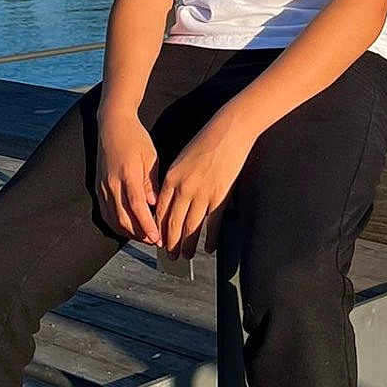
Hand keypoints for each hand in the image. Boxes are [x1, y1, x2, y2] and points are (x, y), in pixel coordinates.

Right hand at [96, 107, 160, 244]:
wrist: (112, 124)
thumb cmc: (135, 138)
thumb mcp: (150, 157)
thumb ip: (151, 182)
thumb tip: (154, 204)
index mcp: (128, 174)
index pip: (136, 207)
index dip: (146, 225)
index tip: (156, 237)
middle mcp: (112, 182)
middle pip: (123, 217)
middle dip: (139, 233)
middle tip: (153, 241)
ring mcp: (102, 185)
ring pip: (112, 218)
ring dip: (127, 231)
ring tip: (143, 237)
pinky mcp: (97, 187)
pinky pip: (104, 212)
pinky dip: (115, 224)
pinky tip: (127, 228)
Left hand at [154, 111, 254, 257]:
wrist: (229, 131)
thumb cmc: (205, 141)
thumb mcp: (181, 159)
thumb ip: (174, 181)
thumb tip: (170, 201)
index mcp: (171, 178)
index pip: (160, 212)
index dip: (158, 230)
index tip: (157, 241)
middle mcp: (184, 188)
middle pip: (173, 224)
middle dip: (170, 243)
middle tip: (169, 256)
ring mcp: (203, 194)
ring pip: (191, 228)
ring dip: (187, 245)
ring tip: (185, 256)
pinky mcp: (221, 196)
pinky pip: (213, 224)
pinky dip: (210, 239)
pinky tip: (208, 247)